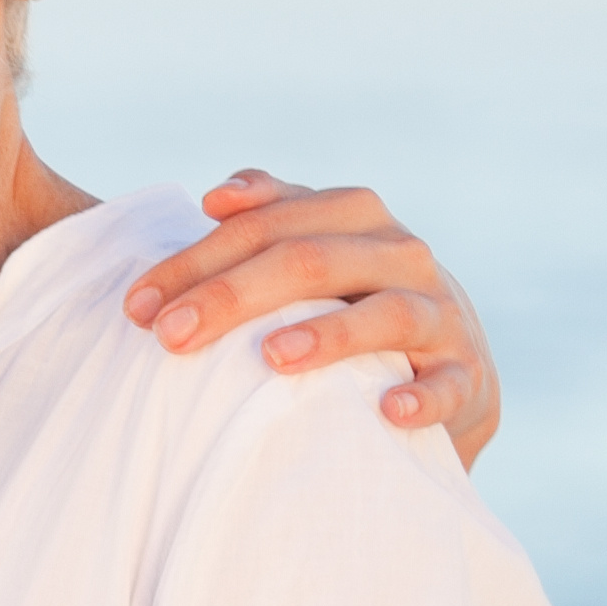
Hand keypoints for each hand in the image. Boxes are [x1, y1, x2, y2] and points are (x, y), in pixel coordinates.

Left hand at [122, 171, 504, 464]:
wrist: (451, 369)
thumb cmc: (352, 306)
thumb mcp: (315, 253)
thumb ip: (269, 216)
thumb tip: (216, 195)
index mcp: (357, 219)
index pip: (269, 225)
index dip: (199, 260)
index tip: (137, 304)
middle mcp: (403, 256)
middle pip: (315, 260)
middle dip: (234, 295)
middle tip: (170, 336)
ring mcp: (443, 315)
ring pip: (389, 312)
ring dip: (330, 335)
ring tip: (273, 358)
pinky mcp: (470, 376)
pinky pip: (451, 384)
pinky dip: (423, 396)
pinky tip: (387, 410)